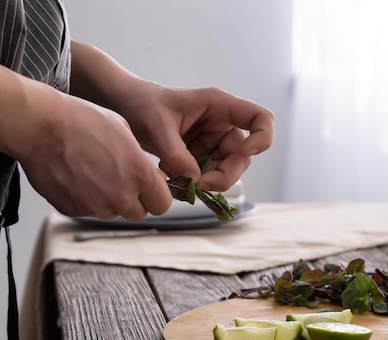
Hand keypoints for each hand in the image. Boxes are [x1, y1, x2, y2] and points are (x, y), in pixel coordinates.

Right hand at [17, 95, 171, 220]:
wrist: (41, 125)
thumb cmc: (83, 121)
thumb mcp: (126, 133)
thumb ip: (141, 162)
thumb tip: (149, 177)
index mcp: (140, 175)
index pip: (162, 204)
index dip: (156, 195)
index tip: (150, 187)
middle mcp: (120, 196)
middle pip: (139, 213)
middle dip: (135, 200)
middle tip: (123, 180)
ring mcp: (95, 206)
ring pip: (114, 213)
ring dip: (111, 201)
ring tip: (97, 174)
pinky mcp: (73, 210)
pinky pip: (89, 211)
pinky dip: (87, 200)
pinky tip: (78, 177)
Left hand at [117, 85, 274, 190]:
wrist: (125, 109)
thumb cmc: (142, 105)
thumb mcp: (156, 126)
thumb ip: (175, 153)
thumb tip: (194, 180)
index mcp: (220, 106)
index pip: (261, 119)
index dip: (262, 138)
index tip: (244, 152)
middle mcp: (222, 124)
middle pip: (243, 156)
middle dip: (225, 175)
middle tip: (198, 185)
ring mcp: (213, 142)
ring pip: (227, 170)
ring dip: (208, 182)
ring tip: (179, 181)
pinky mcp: (202, 157)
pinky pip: (209, 176)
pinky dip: (195, 183)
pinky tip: (173, 178)